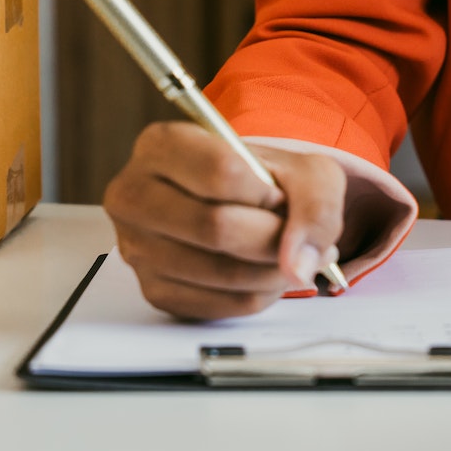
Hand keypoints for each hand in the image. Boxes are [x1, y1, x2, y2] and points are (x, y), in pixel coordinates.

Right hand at [103, 121, 346, 319]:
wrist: (242, 205)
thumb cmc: (265, 180)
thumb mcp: (305, 171)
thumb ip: (315, 206)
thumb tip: (297, 266)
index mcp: (161, 145)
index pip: (221, 171)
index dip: (266, 193)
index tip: (279, 197)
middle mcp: (134, 195)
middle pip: (216, 226)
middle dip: (272, 238)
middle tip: (297, 237)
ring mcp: (137, 247)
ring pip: (219, 272)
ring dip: (271, 271)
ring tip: (289, 256)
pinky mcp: (153, 290)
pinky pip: (218, 305)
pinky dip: (256, 294)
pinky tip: (265, 273)